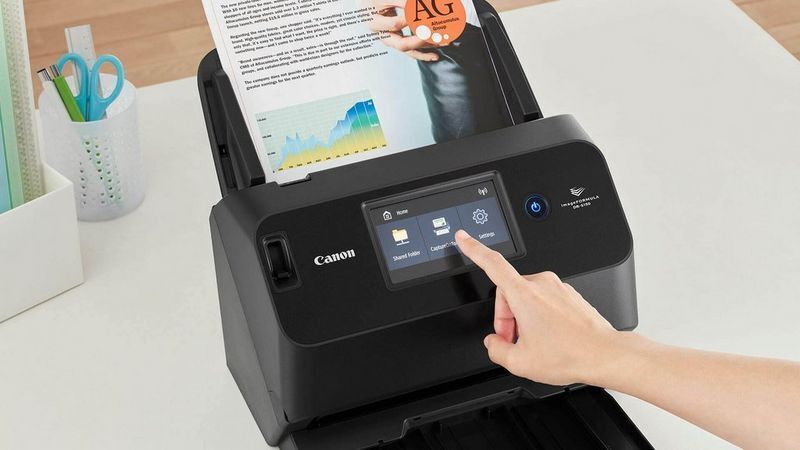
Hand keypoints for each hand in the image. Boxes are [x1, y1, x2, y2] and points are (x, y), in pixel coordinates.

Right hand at [363, 0, 438, 60]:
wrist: (369, 5)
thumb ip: (401, 2)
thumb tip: (415, 6)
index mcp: (375, 23)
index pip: (395, 25)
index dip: (409, 20)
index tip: (421, 15)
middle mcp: (382, 35)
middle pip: (402, 44)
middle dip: (421, 40)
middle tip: (434, 35)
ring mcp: (390, 41)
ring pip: (408, 50)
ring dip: (426, 47)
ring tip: (442, 43)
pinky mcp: (397, 42)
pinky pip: (410, 52)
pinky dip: (423, 53)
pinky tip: (435, 55)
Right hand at [455, 230, 620, 385]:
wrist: (604, 354)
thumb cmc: (569, 354)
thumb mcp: (520, 362)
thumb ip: (496, 350)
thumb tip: (493, 342)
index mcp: (525, 294)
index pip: (492, 263)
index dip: (474, 249)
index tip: (464, 238)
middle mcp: (541, 284)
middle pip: (508, 292)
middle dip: (506, 316)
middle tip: (512, 339)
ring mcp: (558, 287)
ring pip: (527, 297)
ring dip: (522, 317)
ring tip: (533, 341)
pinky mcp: (569, 294)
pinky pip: (545, 300)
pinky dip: (539, 316)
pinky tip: (548, 337)